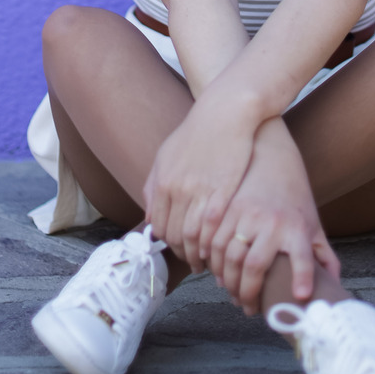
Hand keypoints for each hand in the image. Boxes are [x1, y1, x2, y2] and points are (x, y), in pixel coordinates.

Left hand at [143, 95, 255, 270]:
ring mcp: (199, 191)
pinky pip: (211, 227)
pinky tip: (216, 247)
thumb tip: (150, 216)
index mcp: (162, 182)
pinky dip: (211, 242)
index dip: (168, 243)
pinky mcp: (222, 191)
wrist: (225, 112)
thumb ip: (154, 186)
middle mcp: (176, 190)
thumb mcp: (166, 155)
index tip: (178, 249)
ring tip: (204, 261)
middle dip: (181, 253)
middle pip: (173, 235)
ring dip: (196, 254)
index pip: (159, 226)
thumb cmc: (197, 132)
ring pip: (191, 236)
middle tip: (191, 261)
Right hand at [209, 119, 339, 314]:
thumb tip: (334, 285)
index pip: (304, 256)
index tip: (300, 296)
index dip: (303, 276)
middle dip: (248, 294)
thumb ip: (323, 255)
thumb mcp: (312, 223)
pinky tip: (218, 273)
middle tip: (248, 308)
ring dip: (228, 282)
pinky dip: (213, 262)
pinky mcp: (227, 209)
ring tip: (232, 294)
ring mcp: (246, 215)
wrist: (270, 157)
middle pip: (254, 266)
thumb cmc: (294, 198)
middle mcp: (272, 222)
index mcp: (297, 228)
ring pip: (229, 257)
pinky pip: (214, 242)